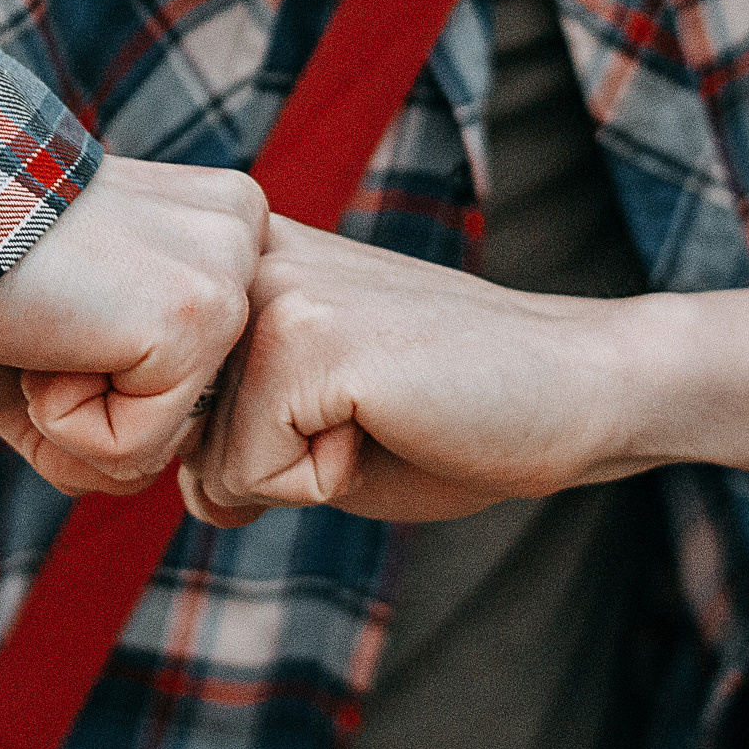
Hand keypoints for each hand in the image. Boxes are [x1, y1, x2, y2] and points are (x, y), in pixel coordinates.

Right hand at [0, 155, 267, 490]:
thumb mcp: (51, 348)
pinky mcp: (197, 317)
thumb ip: (108, 416)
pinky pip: (136, 449)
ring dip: (73, 407)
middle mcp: (243, 234)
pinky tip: (42, 331)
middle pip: (188, 415)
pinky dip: (62, 417)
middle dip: (94, 397)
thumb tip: (139, 475)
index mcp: (216, 224)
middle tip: (45, 310)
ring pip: (164, 440)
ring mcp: (228, 275)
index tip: (57, 297)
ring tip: (42, 318)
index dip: (98, 372)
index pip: (193, 374)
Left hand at [178, 217, 646, 527]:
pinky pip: (250, 477)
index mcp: (244, 263)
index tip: (346, 402)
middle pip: (179, 439)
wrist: (579, 390)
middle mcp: (244, 260)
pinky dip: (324, 485)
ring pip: (208, 464)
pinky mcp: (305, 337)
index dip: (254, 447)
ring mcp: (273, 293)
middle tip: (372, 411)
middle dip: (273, 464)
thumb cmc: (454, 416)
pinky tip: (391, 421)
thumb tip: (181, 489)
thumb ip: (228, 441)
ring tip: (383, 410)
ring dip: (301, 475)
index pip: (170, 408)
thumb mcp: (314, 429)